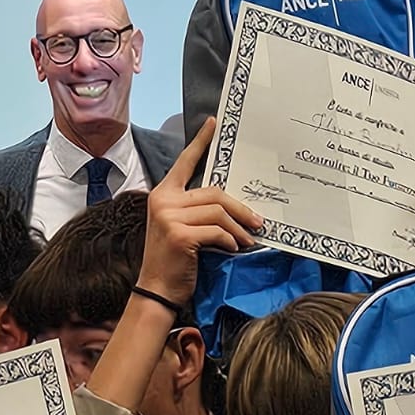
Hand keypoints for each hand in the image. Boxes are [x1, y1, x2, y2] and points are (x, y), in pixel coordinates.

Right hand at [137, 118, 260, 307]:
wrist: (156, 290)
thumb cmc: (173, 260)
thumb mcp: (181, 227)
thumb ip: (196, 209)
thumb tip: (231, 202)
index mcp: (163, 194)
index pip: (184, 162)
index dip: (200, 142)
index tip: (214, 123)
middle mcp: (163, 201)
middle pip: (213, 192)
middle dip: (240, 208)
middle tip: (258, 221)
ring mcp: (169, 217)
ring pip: (218, 212)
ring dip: (239, 228)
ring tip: (247, 240)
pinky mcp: (180, 235)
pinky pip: (217, 231)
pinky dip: (230, 241)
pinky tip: (232, 249)